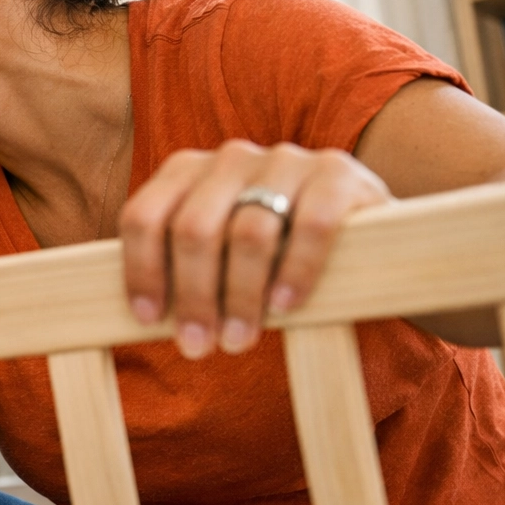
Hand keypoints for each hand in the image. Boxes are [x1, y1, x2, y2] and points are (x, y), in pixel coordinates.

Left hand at [118, 140, 389, 358]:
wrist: (362, 231)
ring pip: (249, 233)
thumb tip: (145, 319)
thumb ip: (181, 269)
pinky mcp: (337, 172)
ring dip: (240, 296)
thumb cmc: (268, 252)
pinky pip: (312, 226)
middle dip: (193, 295)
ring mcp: (284, 159)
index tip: (150, 320)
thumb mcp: (217, 251)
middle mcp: (230, 157)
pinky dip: (295, 271)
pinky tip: (286, 306)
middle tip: (197, 347)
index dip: (142, 270)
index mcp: (186, 170)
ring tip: (238, 339)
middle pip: (194, 229)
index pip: (144, 217)